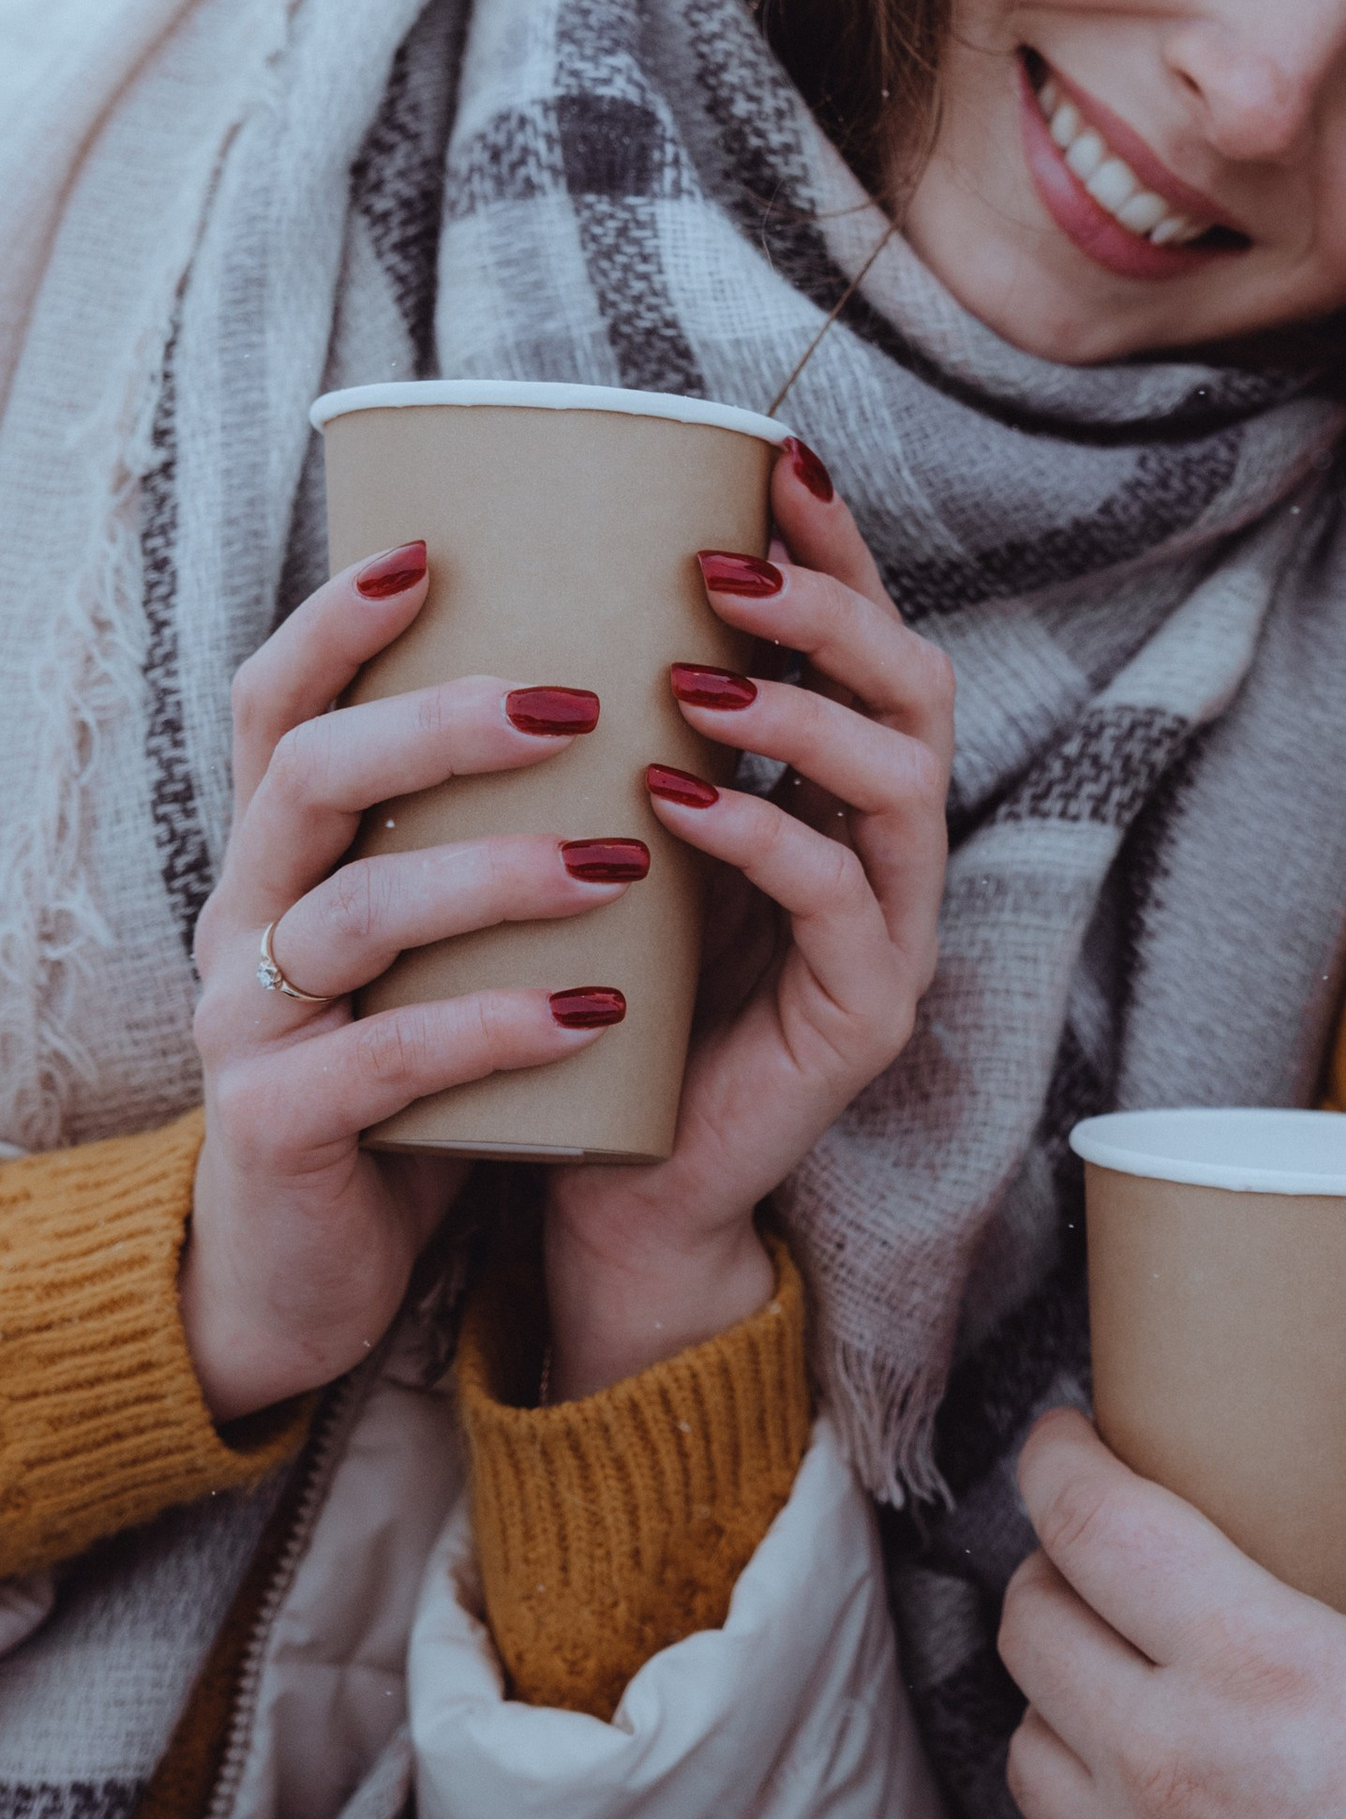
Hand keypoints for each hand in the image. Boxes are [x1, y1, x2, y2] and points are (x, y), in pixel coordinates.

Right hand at [185, 547, 647, 1424]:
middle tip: (578, 702)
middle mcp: (246, 920)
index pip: (275, 704)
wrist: (311, 1268)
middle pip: (310, 777)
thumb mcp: (426, 935)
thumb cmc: (401, 1067)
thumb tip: (625, 687)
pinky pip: (388, 1063)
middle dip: (441, 725)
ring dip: (493, 875)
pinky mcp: (284, 1131)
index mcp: (279, 856)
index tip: (433, 550)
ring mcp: (250, 1026)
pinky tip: (595, 1009)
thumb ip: (479, 830)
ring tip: (618, 859)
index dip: (338, 622)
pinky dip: (495, 1027)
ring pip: (353, 916)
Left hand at [540, 438, 953, 1399]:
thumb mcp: (615, 828)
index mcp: (834, 790)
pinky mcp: (865, 1015)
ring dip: (803, 709)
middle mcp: (887, 846)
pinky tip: (676, 801)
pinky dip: (762, 834)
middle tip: (721, 564)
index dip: (836, 543)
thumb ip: (624, 725)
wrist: (609, 1177)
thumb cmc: (605, 985)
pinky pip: (842, 901)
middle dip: (831, 605)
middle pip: (917, 685)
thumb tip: (541, 569)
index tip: (770, 456)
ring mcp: (891, 931)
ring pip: (903, 780)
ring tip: (698, 672)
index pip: (866, 635)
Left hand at [1000, 1414, 1345, 1818]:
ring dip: (1061, 1705)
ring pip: (1030, 1758)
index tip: (1060, 1438)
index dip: (1056, 1464)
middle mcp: (1169, 1767)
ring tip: (1117, 1684)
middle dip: (1049, 1571)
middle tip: (1095, 1555)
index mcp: (1255, 1662)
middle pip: (1031, 1630)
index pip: (1091, 1526)